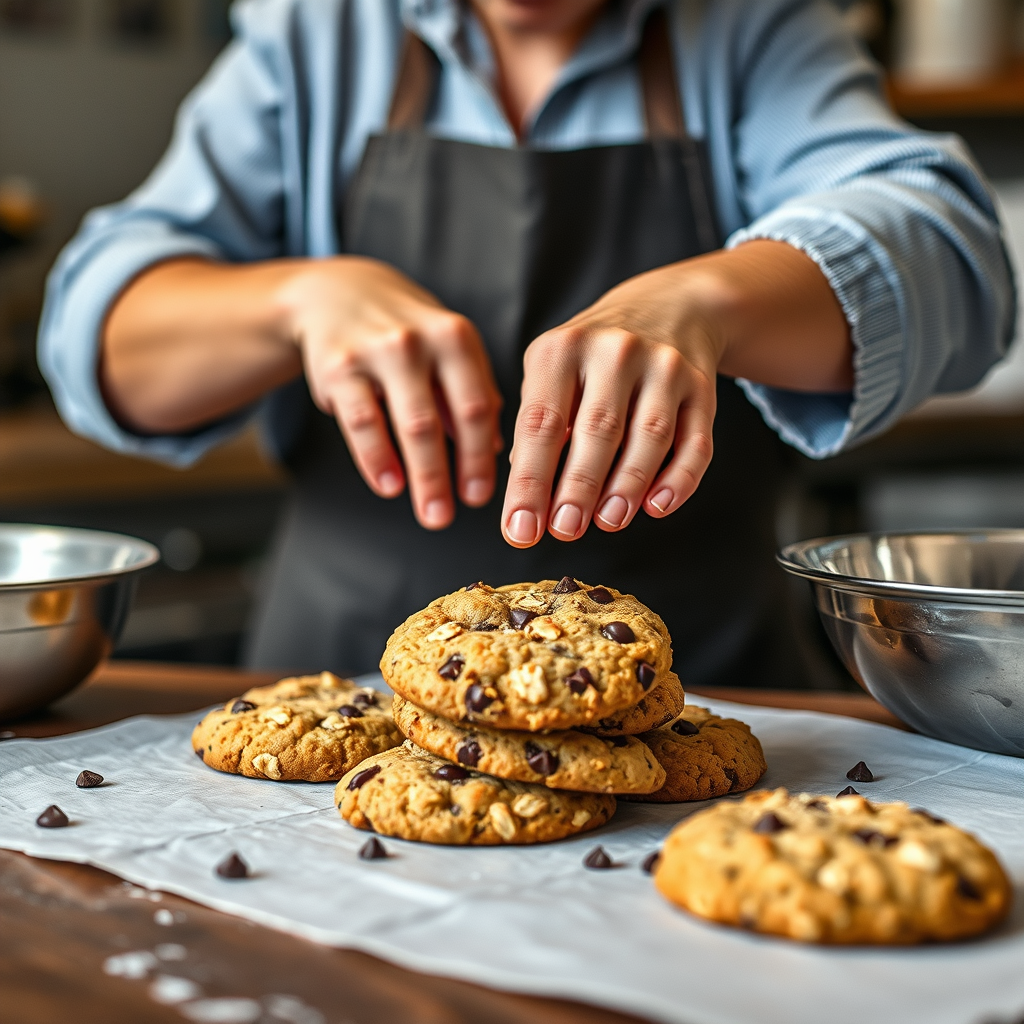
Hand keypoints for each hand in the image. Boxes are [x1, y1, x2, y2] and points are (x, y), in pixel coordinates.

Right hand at [281, 257, 502, 529]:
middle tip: (451, 516)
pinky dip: (375, 458)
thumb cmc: (408, 334)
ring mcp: (376, 351)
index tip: (481, 496)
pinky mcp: (337, 366)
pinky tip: (389, 486)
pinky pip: (360, 421)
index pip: (476, 406)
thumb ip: (472, 395)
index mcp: (456, 338)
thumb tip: (495, 451)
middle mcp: (419, 340)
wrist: (337, 293)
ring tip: (430, 513)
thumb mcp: (447, 350)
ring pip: (403, 424)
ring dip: (419, 475)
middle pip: (440, 420)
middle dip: (448, 475)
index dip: (479, 456)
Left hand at [500, 241, 851, 546]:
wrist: (668, 306)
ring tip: (608, 522)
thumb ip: (538, 426)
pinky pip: (695, 441)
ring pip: (649, 435)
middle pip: (597, 429)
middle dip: (578, 487)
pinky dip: (679, 479)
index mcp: (563, 348)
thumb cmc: (593, 357)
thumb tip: (529, 495)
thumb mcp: (553, 371)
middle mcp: (614, 350)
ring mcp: (663, 365)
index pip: (541, 424)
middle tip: (565, 530)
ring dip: (628, 486)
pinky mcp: (701, 385)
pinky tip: (658, 507)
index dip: (530, 482)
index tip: (521, 529)